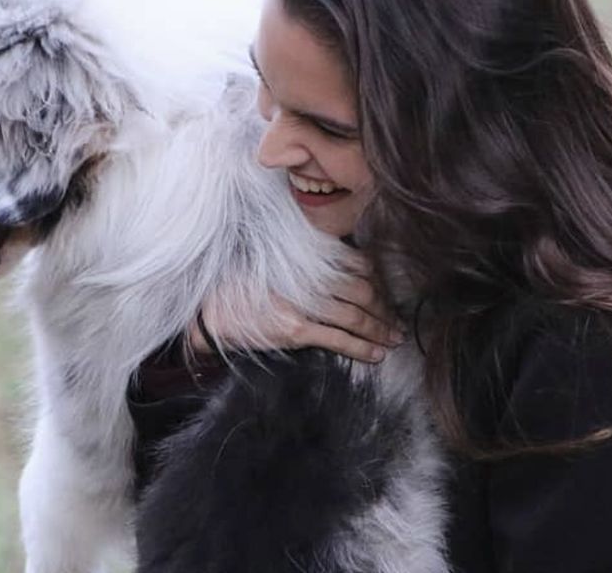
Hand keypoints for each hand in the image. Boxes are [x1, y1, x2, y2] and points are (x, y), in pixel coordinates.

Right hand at [189, 259, 404, 363]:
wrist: (212, 309)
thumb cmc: (244, 285)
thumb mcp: (280, 263)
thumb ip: (311, 264)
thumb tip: (347, 271)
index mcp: (308, 258)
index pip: (358, 266)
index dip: (379, 282)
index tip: (388, 294)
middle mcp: (309, 277)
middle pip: (363, 292)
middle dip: (386, 309)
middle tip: (398, 321)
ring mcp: (304, 303)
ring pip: (356, 317)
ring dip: (380, 330)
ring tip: (394, 339)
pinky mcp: (296, 330)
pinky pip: (339, 340)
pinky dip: (362, 348)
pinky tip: (377, 354)